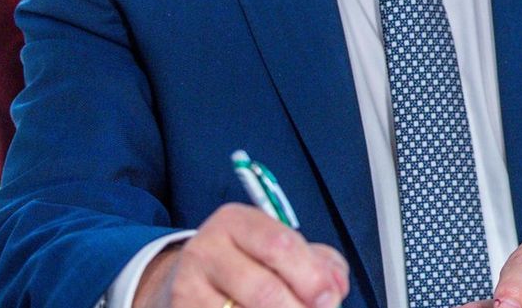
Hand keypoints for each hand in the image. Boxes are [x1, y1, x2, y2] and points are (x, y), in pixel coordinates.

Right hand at [133, 203, 349, 307]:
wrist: (184, 280)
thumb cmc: (246, 263)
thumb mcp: (280, 248)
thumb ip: (318, 263)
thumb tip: (336, 289)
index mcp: (236, 221)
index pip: (280, 245)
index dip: (311, 277)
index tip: (331, 299)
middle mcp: (207, 249)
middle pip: (263, 289)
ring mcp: (187, 286)